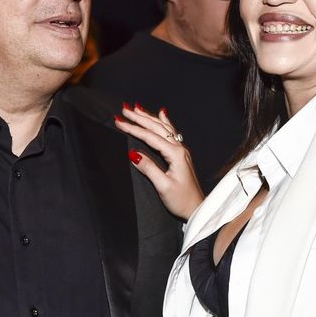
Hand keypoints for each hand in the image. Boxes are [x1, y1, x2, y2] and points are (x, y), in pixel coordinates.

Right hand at [114, 103, 204, 220]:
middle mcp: (179, 149)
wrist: (196, 208)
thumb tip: (133, 153)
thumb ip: (148, 168)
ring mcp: (181, 151)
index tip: (119, 122)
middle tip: (124, 109)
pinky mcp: (180, 155)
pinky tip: (162, 114)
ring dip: (149, 117)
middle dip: (139, 118)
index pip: (150, 137)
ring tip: (137, 108)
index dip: (133, 128)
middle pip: (157, 128)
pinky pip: (171, 132)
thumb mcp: (163, 186)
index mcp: (175, 154)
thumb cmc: (181, 200)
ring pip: (163, 128)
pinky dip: (164, 121)